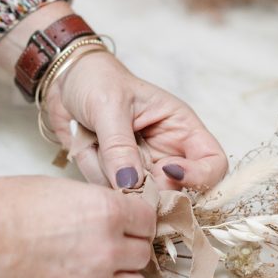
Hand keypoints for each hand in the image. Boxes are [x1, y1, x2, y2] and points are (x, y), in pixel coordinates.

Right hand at [0, 175, 154, 277]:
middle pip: (142, 253)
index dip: (134, 220)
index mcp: (106, 211)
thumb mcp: (60, 190)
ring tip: (99, 270)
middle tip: (105, 244)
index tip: (124, 222)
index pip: (147, 219)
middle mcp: (108, 249)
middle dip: (127, 247)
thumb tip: (112, 216)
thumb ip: (94, 205)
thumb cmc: (4, 207)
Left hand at [45, 50, 227, 191]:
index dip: (199, 176)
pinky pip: (112, 194)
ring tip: (94, 141)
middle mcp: (166, 153)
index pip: (213, 163)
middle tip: (118, 168)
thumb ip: (120, 145)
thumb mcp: (109, 106)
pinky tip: (87, 147)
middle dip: (146, 186)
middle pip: (176, 191)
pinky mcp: (117, 178)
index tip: (166, 171)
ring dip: (111, 174)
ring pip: (139, 197)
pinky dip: (94, 175)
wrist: (63, 82)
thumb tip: (131, 184)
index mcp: (181, 128)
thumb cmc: (96, 80)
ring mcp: (142, 168)